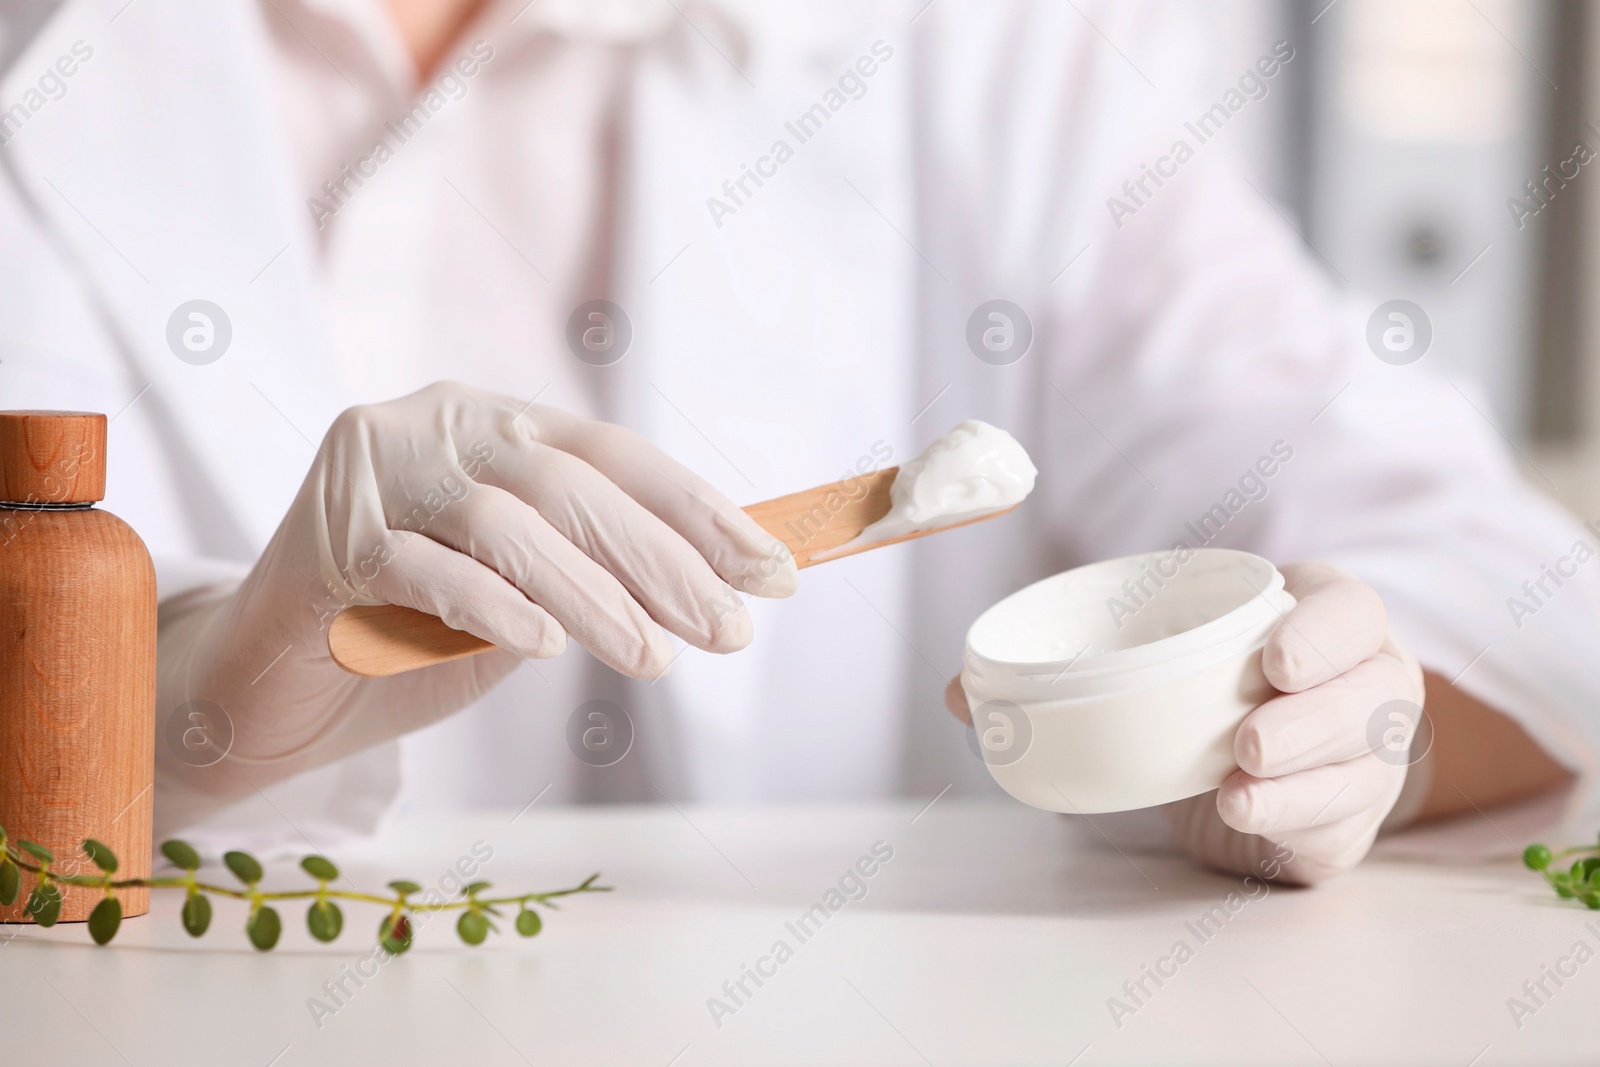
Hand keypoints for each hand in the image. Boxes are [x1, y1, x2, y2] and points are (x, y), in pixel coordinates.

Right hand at [157, 382, 795, 809]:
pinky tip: (546, 648)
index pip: (614, 456)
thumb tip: (722, 586)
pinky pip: (424, 567)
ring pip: (506, 522)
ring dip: (593, 595)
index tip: (772, 571)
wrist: (267, 686)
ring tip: (653, 658)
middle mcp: (435, 427)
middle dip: (663, 560)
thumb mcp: (522, 601)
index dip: (698, 512)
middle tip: (730, 629)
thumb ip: (593, 576)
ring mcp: (374, 473)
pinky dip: (492, 606)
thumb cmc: (405, 638)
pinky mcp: (324, 537)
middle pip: (570, 483)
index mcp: (492, 426)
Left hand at [943, 562, 1423, 885]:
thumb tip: (958, 691)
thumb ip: (1077, 658)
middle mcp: (1363, 682)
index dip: (1323, 633)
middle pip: (1368, 696)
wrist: (1274, 754)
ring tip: (1235, 791)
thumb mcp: (1169, 653)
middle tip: (1244, 740)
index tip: (1273, 661)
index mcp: (1323, 619)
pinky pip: (1338, 822)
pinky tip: (1246, 817)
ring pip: (1359, 765)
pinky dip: (1293, 820)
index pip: (1351, 612)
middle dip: (1309, 721)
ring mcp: (1365, 755)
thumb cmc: (1213, 685)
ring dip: (1298, 780)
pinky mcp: (1348, 818)